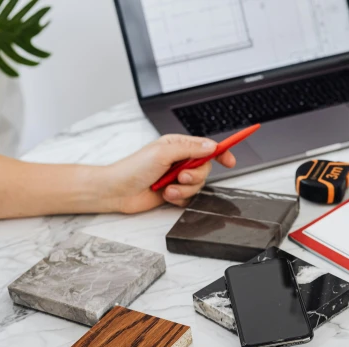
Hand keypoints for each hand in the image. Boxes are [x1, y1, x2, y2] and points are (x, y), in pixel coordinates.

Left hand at [101, 134, 235, 213]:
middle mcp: (179, 160)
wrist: (117, 191)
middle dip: (195, 176)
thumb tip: (211, 146)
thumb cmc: (133, 168)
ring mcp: (176, 177)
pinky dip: (179, 198)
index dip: (221, 152)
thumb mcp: (163, 153)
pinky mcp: (174, 192)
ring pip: (197, 185)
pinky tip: (166, 195)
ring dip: (184, 189)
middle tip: (181, 176)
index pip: (206, 146)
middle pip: (205, 168)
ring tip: (168, 188)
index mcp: (177, 145)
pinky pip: (189, 197)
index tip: (230, 161)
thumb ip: (190, 149)